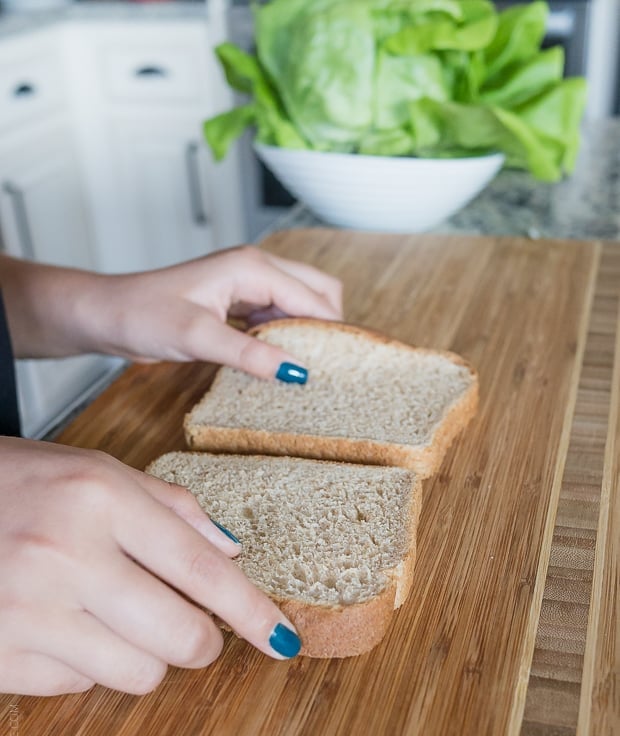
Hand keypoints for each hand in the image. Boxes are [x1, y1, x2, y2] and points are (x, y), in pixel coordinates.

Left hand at [0, 246, 342, 378]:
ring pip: (299, 304)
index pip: (314, 298)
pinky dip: (285, 335)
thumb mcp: (198, 338)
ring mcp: (247, 284)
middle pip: (318, 292)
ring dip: (306, 332)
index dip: (332, 332)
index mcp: (252, 267)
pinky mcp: (237, 301)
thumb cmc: (143, 315)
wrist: (108, 314)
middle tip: (327, 367)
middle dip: (327, 326)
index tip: (344, 367)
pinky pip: (277, 315)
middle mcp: (256, 269)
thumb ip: (249, 354)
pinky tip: (278, 361)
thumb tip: (296, 372)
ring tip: (306, 369)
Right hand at [0, 438, 301, 695]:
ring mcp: (27, 611)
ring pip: (139, 674)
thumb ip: (170, 510)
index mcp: (98, 498)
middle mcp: (65, 555)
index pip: (200, 569)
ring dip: (144, 656)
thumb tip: (231, 555)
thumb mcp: (95, 472)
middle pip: (181, 637)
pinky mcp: (0, 657)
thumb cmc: (17, 485)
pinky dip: (86, 665)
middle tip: (190, 627)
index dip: (252, 611)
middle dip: (200, 641)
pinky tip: (62, 625)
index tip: (283, 638)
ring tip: (113, 619)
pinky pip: (79, 687)